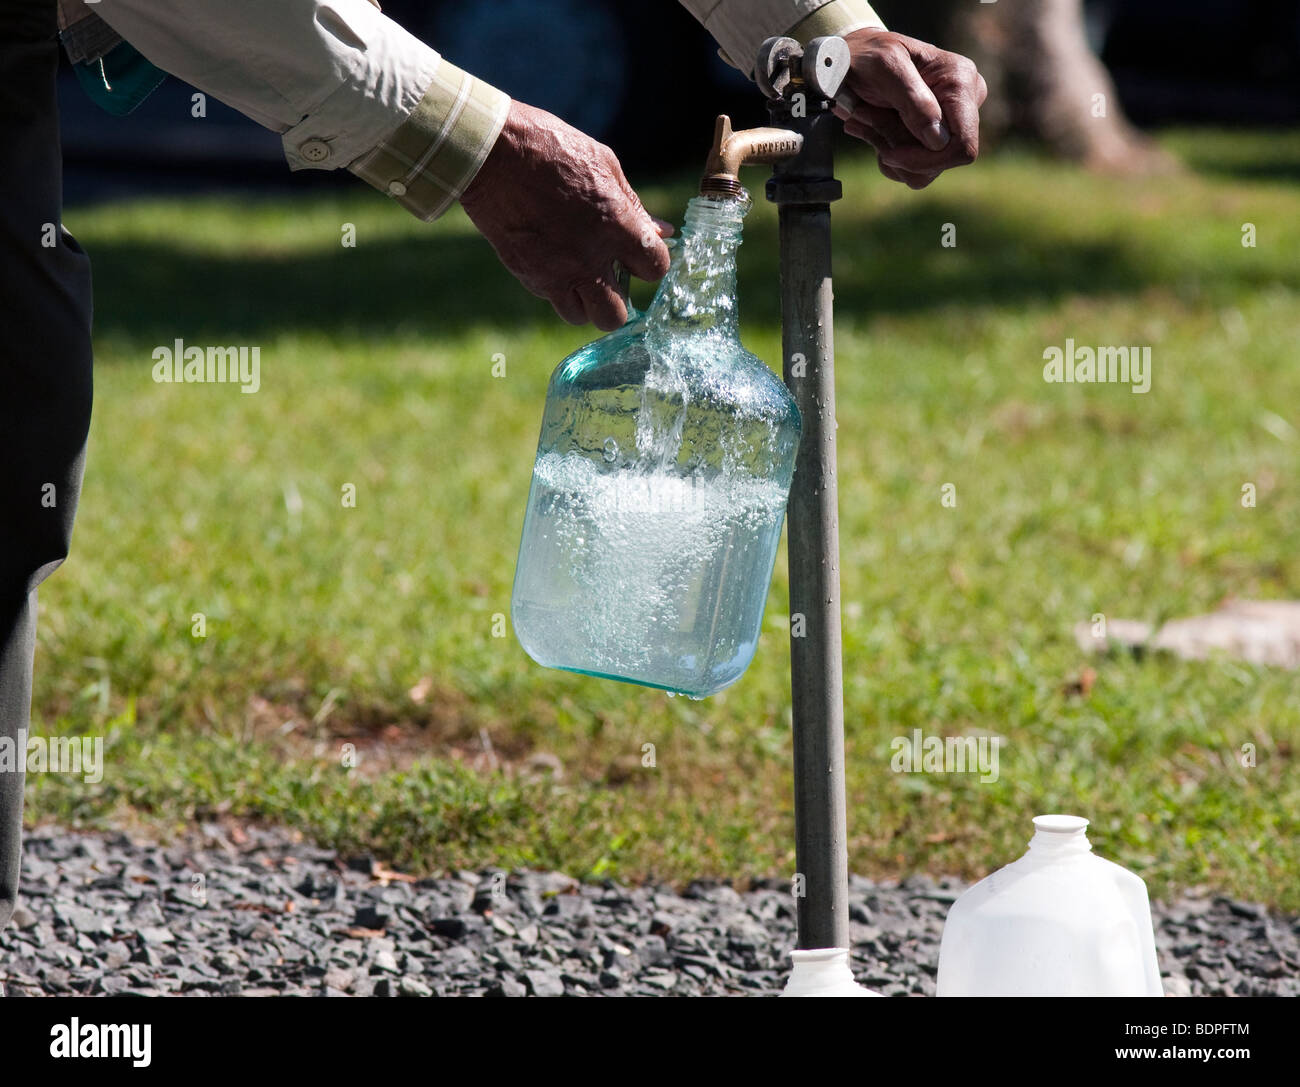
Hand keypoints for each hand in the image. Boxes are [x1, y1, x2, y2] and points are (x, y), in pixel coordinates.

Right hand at [459, 101, 671, 330]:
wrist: (489, 153)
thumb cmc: (551, 149)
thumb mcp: (603, 164)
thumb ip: (634, 205)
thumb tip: (662, 232)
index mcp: (616, 226)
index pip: (655, 269)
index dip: (650, 262)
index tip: (638, 253)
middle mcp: (588, 258)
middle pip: (616, 315)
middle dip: (617, 299)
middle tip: (608, 275)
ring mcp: (555, 273)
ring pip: (581, 317)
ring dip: (585, 300)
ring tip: (579, 273)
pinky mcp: (528, 275)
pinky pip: (551, 298)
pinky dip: (556, 287)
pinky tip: (552, 259)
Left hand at [834, 28, 987, 189]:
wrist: (853, 61)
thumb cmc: (869, 56)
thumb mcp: (885, 66)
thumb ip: (912, 99)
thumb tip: (939, 140)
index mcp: (962, 81)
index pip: (963, 144)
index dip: (928, 159)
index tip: (890, 152)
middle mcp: (964, 105)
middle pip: (940, 160)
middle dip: (899, 148)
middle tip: (866, 116)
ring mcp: (950, 125)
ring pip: (924, 172)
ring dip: (888, 150)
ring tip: (866, 117)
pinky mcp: (932, 142)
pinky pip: (912, 173)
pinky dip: (886, 156)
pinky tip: (870, 129)